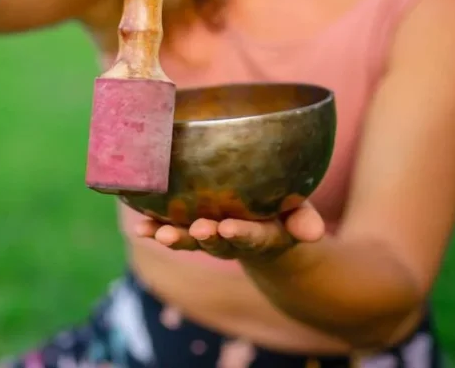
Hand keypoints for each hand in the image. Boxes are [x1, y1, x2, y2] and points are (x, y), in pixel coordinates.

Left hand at [134, 203, 326, 261]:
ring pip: (189, 240)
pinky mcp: (190, 229)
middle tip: (196, 230)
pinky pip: (171, 230)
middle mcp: (233, 241)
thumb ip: (304, 221)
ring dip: (172, 237)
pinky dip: (154, 229)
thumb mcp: (299, 215)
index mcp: (263, 236)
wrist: (267, 232)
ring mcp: (210, 237)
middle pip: (216, 243)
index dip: (241, 234)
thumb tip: (315, 233)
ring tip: (156, 234)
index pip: (252, 237)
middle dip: (203, 237)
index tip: (228, 228)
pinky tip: (139, 228)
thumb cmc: (285, 212)